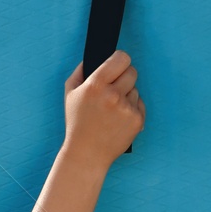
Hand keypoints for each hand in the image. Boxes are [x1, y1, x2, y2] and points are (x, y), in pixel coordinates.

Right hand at [62, 51, 144, 171]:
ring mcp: (126, 108)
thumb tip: (93, 57)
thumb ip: (80, 72)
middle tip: (115, 88)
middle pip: (132, 71)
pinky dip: (132, 110)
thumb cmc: (77, 123)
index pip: (122, 58)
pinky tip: (119, 119)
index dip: (120, 60)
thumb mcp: (70, 94)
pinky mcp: (137, 120)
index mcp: (96, 84)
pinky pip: (140, 104)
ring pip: (135, 89)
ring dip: (127, 96)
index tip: (118, 65)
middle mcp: (113, 95)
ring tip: (112, 110)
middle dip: (124, 77)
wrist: (87, 153)